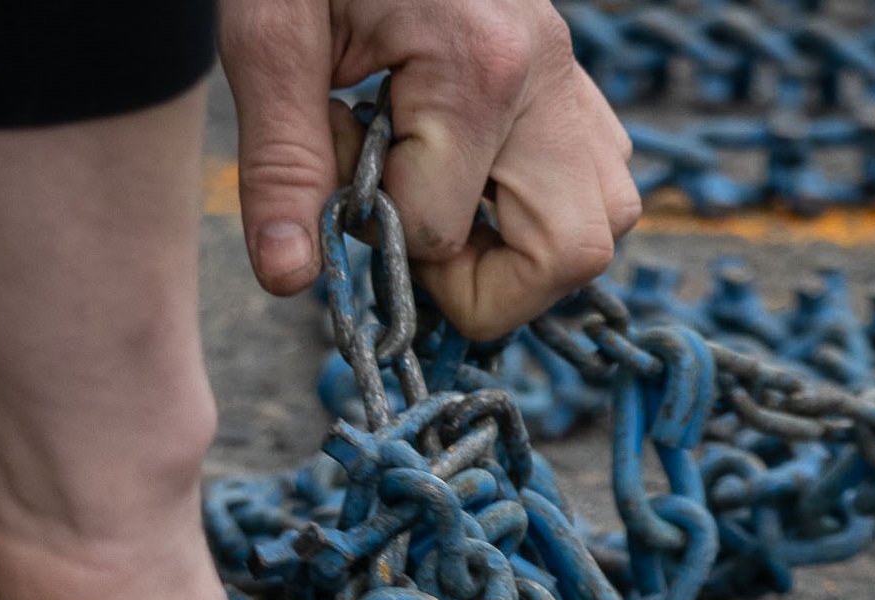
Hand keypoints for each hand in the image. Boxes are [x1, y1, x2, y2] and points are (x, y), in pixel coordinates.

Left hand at [221, 0, 640, 340]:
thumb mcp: (268, 39)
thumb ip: (280, 164)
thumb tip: (291, 277)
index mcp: (478, 66)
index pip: (443, 233)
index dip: (381, 240)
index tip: (340, 186)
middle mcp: (547, 74)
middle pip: (574, 252)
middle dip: (486, 285)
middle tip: (411, 238)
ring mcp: (568, 74)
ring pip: (606, 217)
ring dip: (527, 248)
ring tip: (443, 207)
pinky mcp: (567, 75)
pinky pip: (596, 172)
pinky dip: (543, 203)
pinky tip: (469, 176)